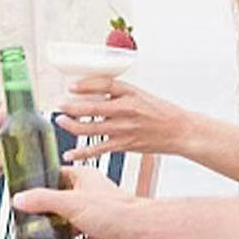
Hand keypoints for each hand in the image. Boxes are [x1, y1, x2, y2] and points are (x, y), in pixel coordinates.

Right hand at [11, 166, 143, 238]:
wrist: (140, 232)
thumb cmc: (116, 211)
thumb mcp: (70, 202)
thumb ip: (42, 200)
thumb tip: (18, 200)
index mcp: (83, 179)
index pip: (55, 176)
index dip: (38, 183)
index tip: (23, 192)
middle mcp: (87, 196)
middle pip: (57, 204)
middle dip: (42, 215)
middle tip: (26, 222)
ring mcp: (92, 217)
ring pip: (66, 227)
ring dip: (53, 237)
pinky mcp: (97, 236)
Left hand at [57, 78, 192, 162]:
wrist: (179, 130)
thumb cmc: (160, 112)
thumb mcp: (141, 95)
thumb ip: (119, 96)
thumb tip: (95, 94)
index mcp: (132, 92)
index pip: (105, 85)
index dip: (86, 85)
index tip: (71, 86)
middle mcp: (127, 109)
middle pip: (92, 107)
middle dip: (72, 107)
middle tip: (59, 106)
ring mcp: (124, 128)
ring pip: (91, 128)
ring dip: (72, 126)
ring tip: (61, 122)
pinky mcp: (124, 144)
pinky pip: (98, 149)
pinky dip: (82, 152)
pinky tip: (70, 153)